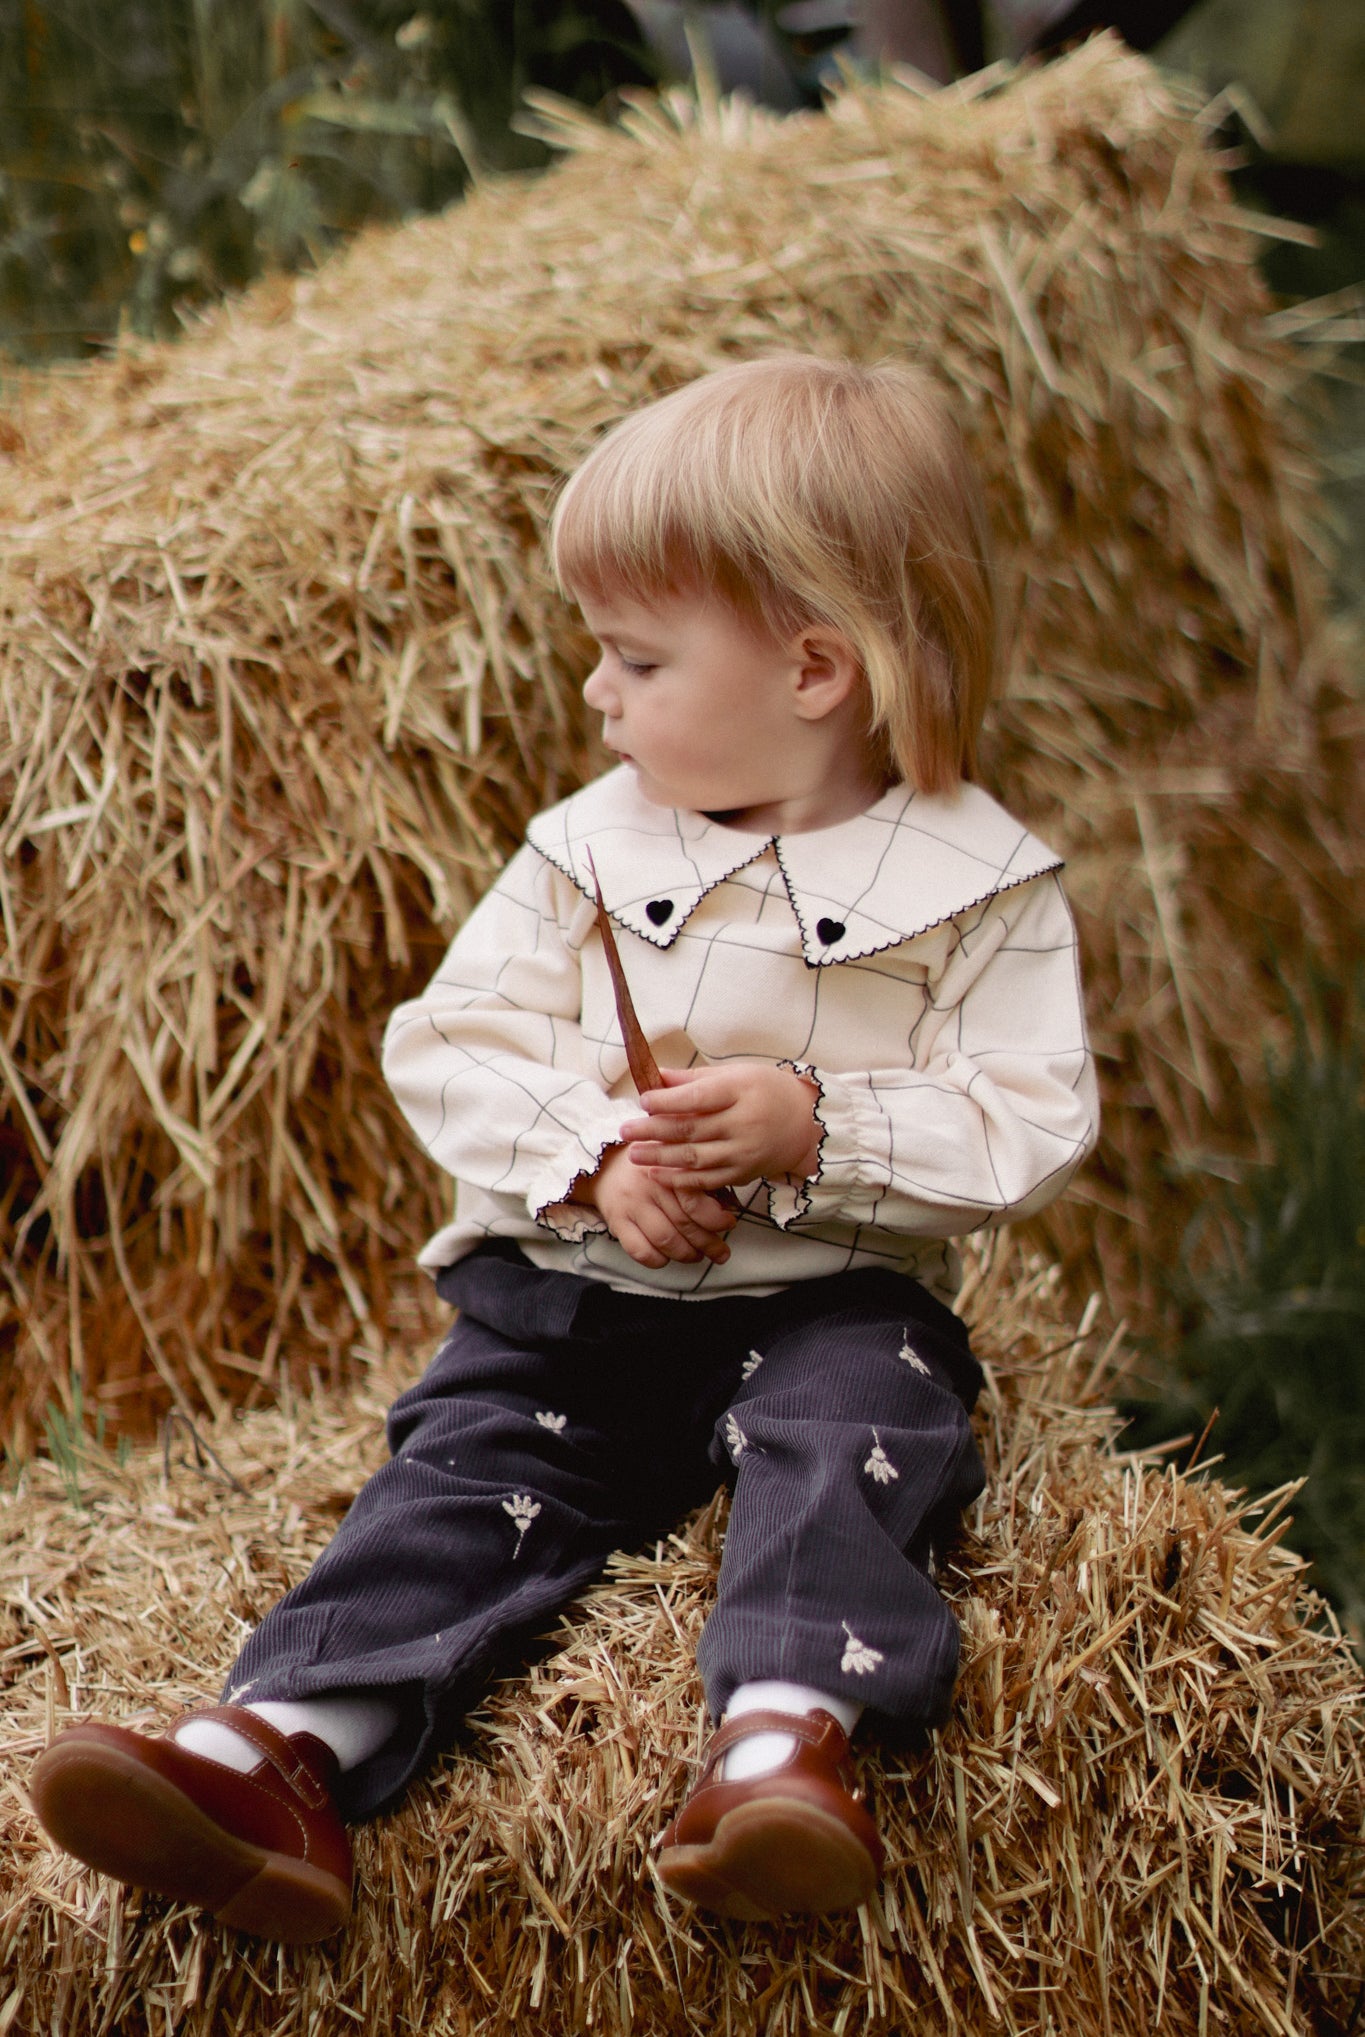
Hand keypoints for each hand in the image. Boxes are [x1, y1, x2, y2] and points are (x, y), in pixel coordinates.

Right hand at [573, 1142, 737, 1268]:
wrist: (604, 1164)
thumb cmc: (649, 1165)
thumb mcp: (674, 1160)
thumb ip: (698, 1179)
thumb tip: (728, 1207)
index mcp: (667, 1167)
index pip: (695, 1200)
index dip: (716, 1218)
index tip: (729, 1223)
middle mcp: (649, 1186)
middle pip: (684, 1224)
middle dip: (708, 1244)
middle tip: (721, 1252)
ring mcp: (631, 1205)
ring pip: (665, 1240)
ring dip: (686, 1254)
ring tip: (697, 1255)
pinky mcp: (617, 1223)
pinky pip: (640, 1250)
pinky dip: (658, 1260)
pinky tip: (667, 1257)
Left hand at [620, 1063, 820, 1192]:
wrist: (805, 1124)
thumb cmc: (766, 1091)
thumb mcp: (737, 1074)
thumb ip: (695, 1077)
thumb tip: (657, 1076)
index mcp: (741, 1092)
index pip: (698, 1098)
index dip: (667, 1101)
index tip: (643, 1100)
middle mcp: (744, 1123)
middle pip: (691, 1129)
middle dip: (653, 1131)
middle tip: (625, 1130)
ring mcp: (744, 1152)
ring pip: (694, 1158)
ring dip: (660, 1158)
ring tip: (634, 1154)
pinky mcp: (743, 1174)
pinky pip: (706, 1180)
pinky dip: (679, 1179)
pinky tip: (657, 1174)